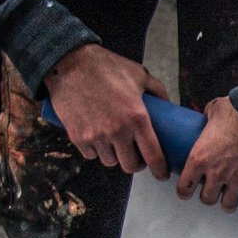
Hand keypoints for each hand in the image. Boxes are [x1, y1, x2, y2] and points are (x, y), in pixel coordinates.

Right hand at [46, 43, 169, 177]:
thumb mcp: (139, 74)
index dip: (160, 170)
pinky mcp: (78, 137)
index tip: (162, 173)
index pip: (153, 156)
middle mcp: (117, 131)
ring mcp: (96, 136)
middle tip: (136, 155)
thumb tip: (169, 105)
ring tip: (116, 143)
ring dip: (115, 156)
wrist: (69, 63)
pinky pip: (90, 154)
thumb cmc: (105, 67)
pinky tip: (98, 138)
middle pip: (130, 166)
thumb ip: (157, 90)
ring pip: (110, 161)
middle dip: (136, 163)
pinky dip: (96, 150)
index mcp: (137, 118)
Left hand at [176, 96, 237, 216]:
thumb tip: (208, 114)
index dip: (185, 191)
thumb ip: (207, 116)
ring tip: (231, 198)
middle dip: (209, 196)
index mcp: (200, 158)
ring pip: (227, 206)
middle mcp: (216, 173)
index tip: (187, 191)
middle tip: (214, 190)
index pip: (184, 187)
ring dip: (228, 203)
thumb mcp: (214, 110)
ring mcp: (237, 180)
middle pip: (206, 199)